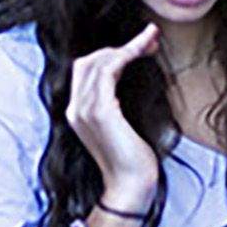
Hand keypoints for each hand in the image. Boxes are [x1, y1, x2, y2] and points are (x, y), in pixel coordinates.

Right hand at [60, 30, 157, 211]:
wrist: (130, 187)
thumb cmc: (132, 161)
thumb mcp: (120, 127)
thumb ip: (116, 106)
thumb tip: (128, 79)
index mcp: (77, 113)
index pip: (86, 71)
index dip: (111, 54)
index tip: (139, 47)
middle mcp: (76, 109)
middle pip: (89, 60)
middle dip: (119, 46)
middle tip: (149, 39)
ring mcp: (84, 109)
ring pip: (99, 60)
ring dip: (127, 46)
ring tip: (150, 41)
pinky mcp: (100, 111)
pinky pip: (109, 69)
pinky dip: (126, 54)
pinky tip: (142, 51)